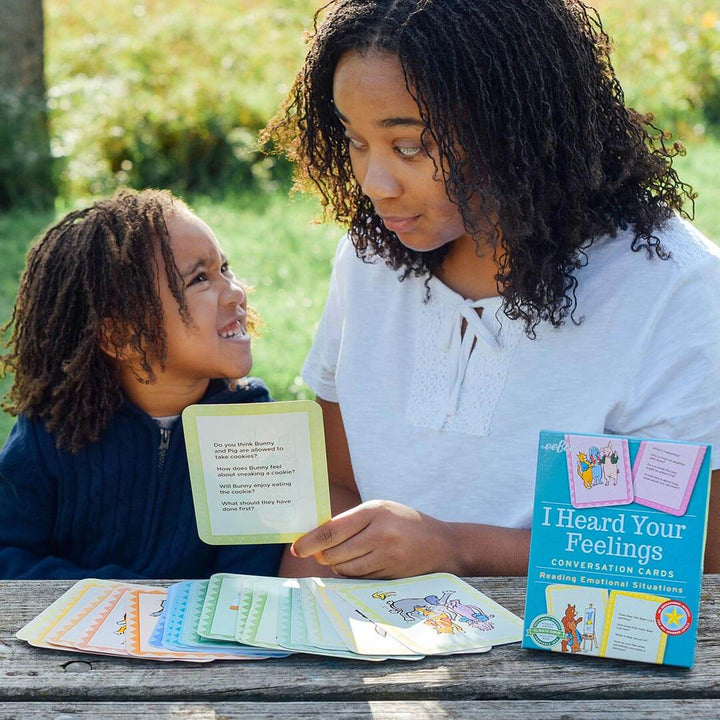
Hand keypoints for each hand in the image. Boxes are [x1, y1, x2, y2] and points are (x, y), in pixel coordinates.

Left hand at [290, 499, 456, 578]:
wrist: (444, 545)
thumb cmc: (406, 523)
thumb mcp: (380, 510)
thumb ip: (350, 521)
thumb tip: (316, 541)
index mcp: (374, 511)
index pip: (332, 530)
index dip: (309, 542)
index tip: (295, 547)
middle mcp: (380, 534)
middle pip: (334, 553)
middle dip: (323, 555)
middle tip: (323, 552)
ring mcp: (387, 557)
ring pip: (345, 569)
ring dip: (338, 565)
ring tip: (348, 554)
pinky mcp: (390, 576)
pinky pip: (359, 579)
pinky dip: (353, 574)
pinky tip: (363, 563)